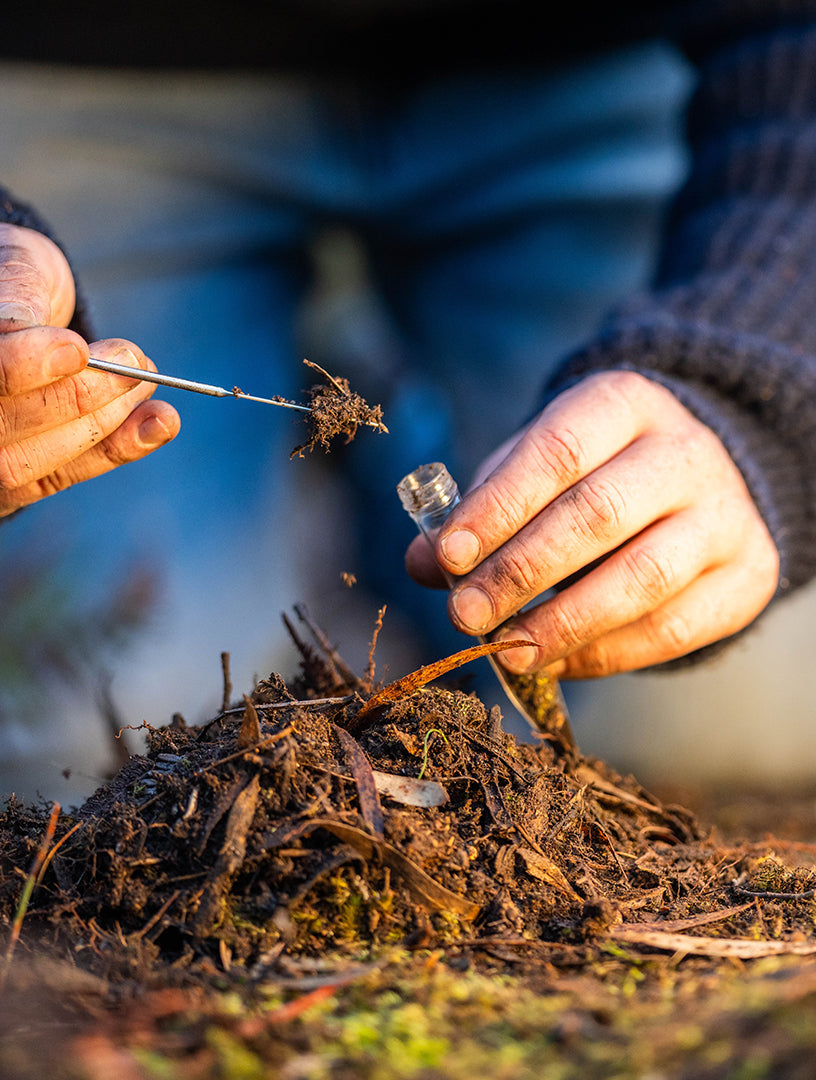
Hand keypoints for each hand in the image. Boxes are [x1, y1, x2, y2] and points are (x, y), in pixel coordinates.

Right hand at [0, 221, 179, 521]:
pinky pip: (28, 493)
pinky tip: (150, 429)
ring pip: (2, 473)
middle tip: (137, 366)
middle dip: (65, 402)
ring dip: (89, 438)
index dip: (8, 366)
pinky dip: (96, 462)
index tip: (79, 349)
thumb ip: (8, 283)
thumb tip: (20, 332)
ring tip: (150, 398)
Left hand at [405, 371, 779, 676]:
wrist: (697, 481)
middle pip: (598, 515)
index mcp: (622, 404)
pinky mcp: (747, 575)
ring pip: (642, 578)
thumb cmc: (589, 474)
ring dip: (561, 624)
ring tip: (505, 649)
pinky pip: (672, 629)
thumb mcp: (531, 468)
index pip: (557, 451)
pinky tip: (551, 661)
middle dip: (520, 572)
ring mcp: (725, 515)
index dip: (499, 506)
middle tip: (464, 616)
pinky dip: (603, 654)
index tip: (449, 555)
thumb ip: (477, 508)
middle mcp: (684, 452)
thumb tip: (422, 562)